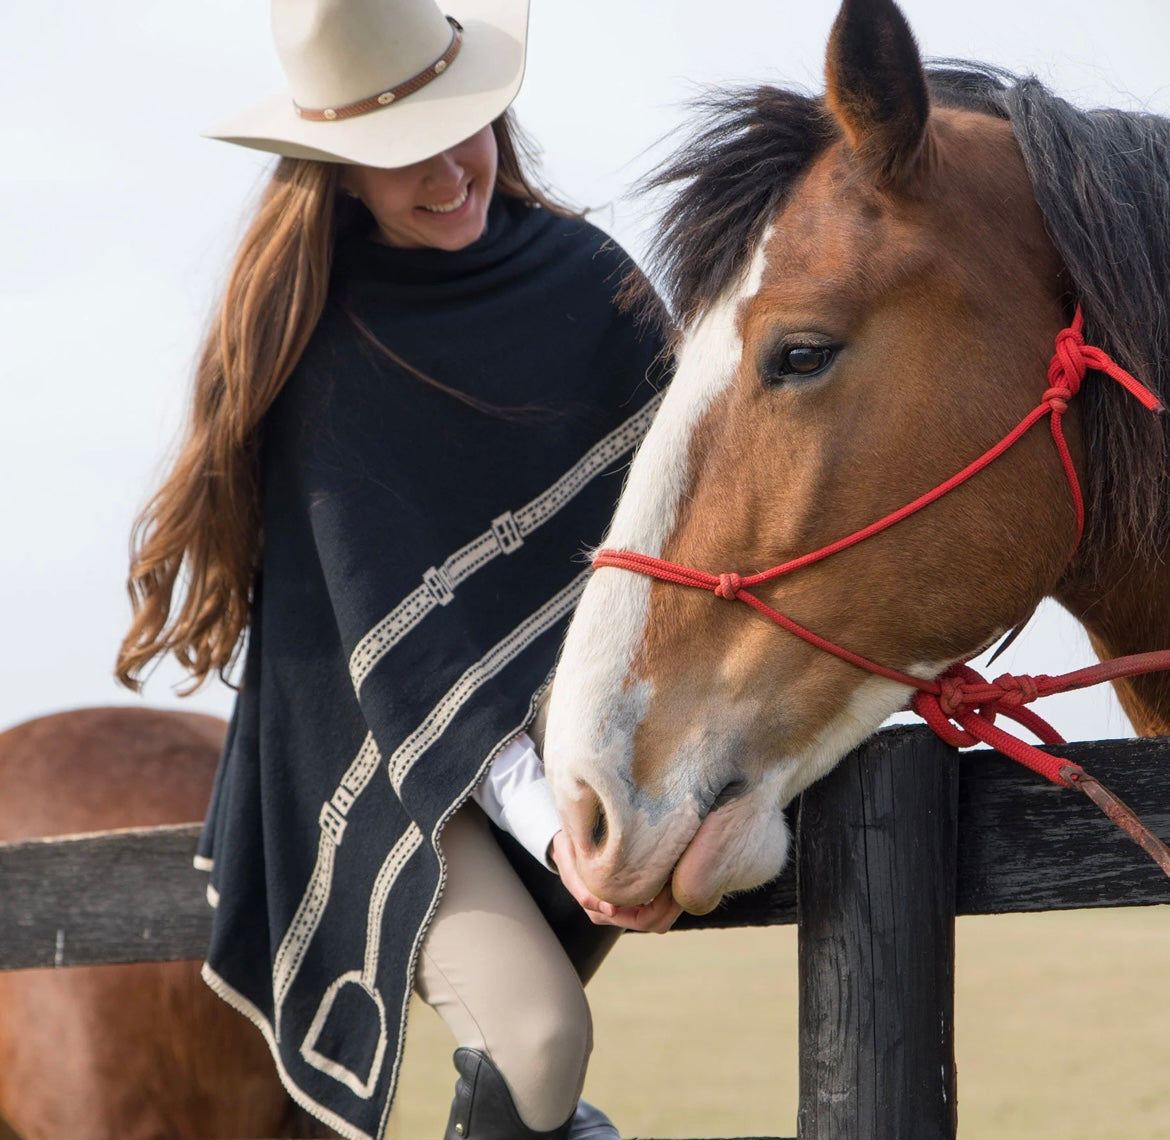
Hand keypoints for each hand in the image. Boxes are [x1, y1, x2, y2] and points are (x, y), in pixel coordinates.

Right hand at [548, 830, 682, 932]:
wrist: (567, 841)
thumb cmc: (567, 848)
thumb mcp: (568, 861)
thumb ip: (581, 887)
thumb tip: (611, 910)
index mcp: (601, 911)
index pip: (643, 920)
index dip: (663, 905)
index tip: (671, 878)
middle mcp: (615, 914)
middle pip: (656, 923)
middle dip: (673, 904)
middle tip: (682, 875)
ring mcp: (625, 907)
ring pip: (660, 917)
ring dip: (673, 900)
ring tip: (679, 872)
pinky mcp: (633, 897)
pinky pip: (658, 904)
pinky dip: (668, 893)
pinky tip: (672, 871)